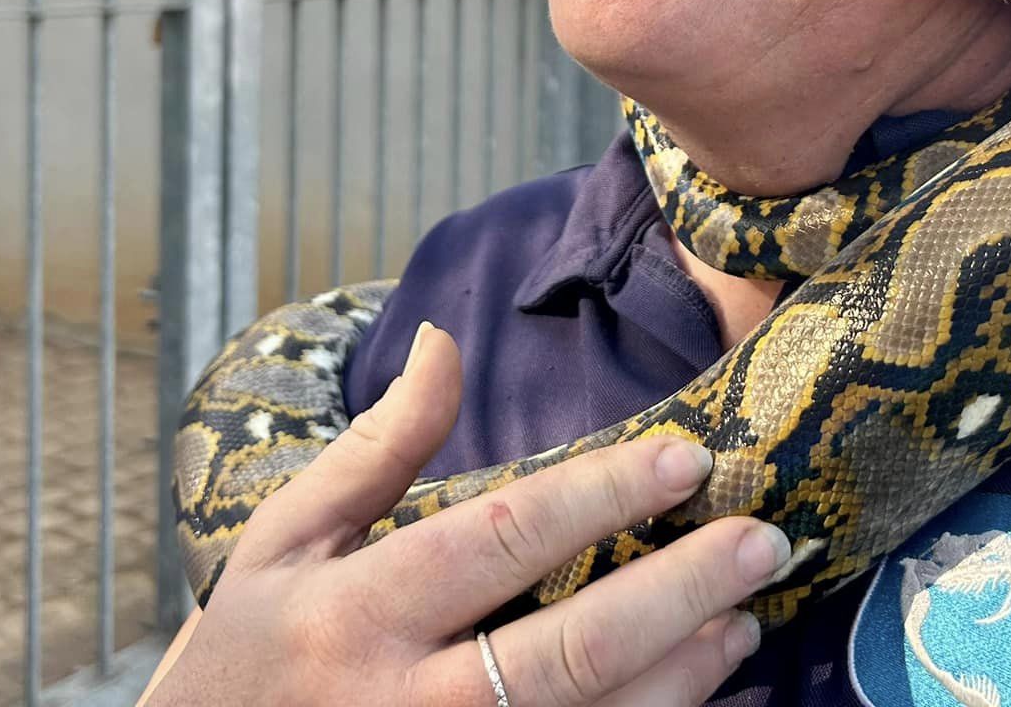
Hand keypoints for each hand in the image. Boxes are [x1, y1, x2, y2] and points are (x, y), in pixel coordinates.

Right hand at [143, 323, 784, 705]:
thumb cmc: (250, 651)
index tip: (686, 458)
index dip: (599, 496)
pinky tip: (700, 686)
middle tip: (761, 540)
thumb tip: (443, 339)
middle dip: (679, 593)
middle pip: (568, 652)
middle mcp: (403, 703)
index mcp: (356, 611)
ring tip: (746, 616)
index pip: (499, 541)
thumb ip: (375, 448)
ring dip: (683, 674)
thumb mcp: (284, 540)